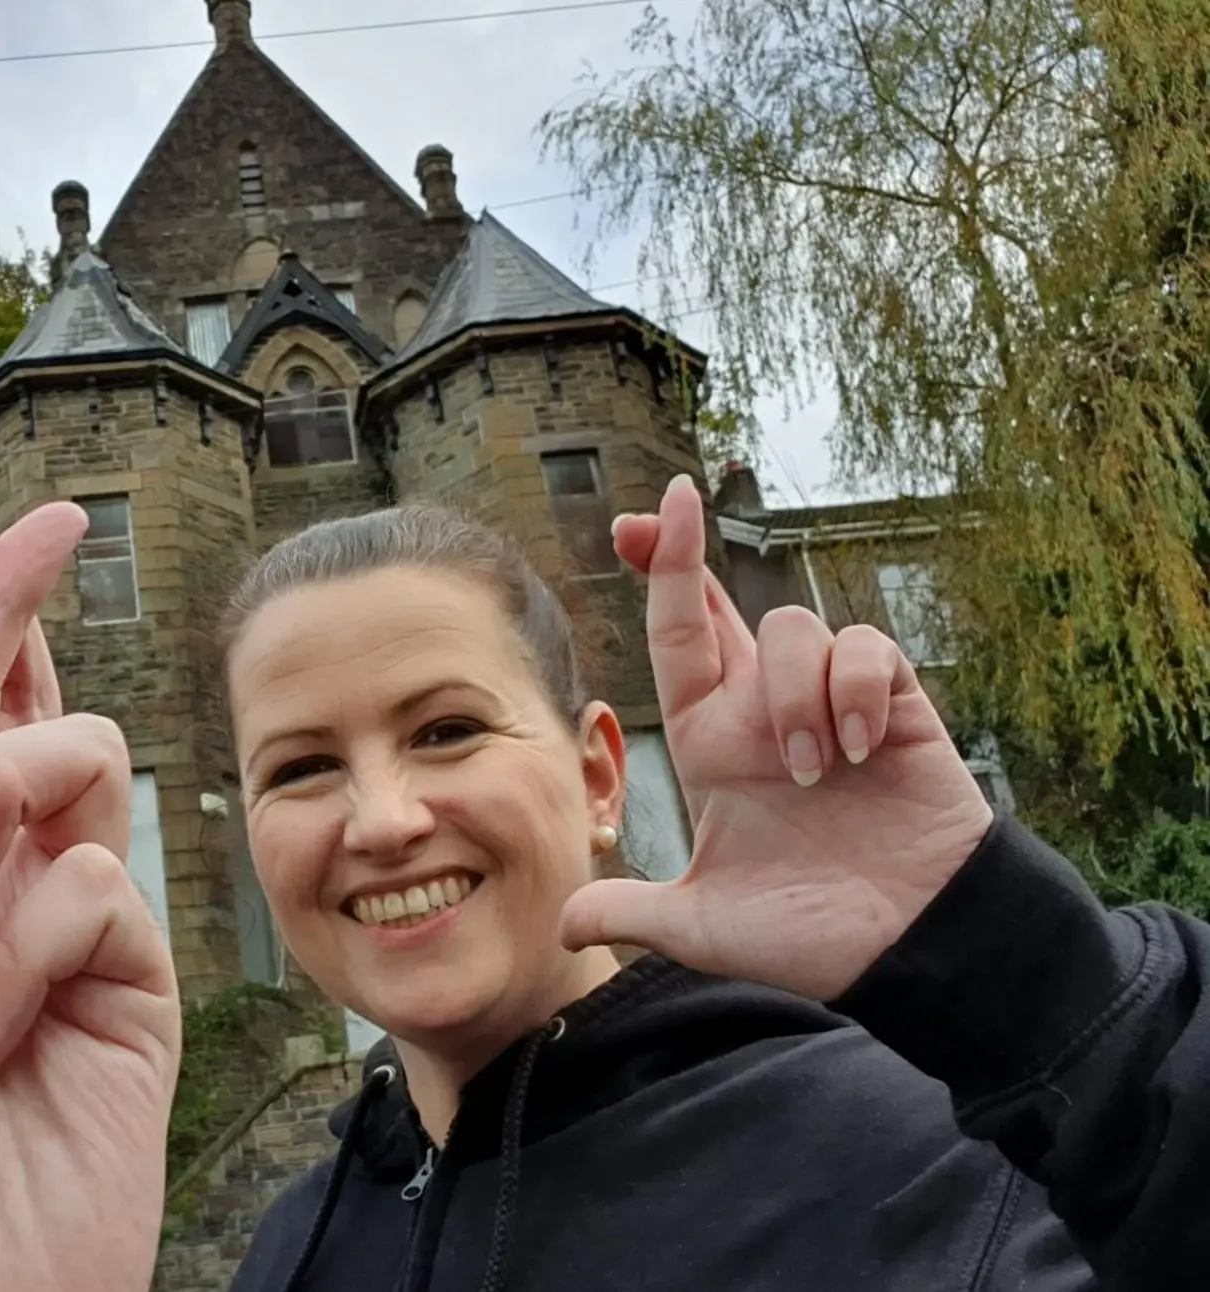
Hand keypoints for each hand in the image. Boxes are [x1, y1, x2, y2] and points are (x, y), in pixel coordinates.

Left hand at [558, 476, 994, 999]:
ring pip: (793, 628)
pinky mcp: (894, 707)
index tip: (632, 522)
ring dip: (791, 693)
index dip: (657, 577)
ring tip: (809, 771)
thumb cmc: (812, 935)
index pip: (675, 642)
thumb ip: (632, 913)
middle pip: (725, 602)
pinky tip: (857, 751)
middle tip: (675, 503)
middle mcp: (765, 711)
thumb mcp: (703, 926)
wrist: (911, 950)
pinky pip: (865, 649)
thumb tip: (558, 926)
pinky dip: (852, 690)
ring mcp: (830, 704)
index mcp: (712, 743)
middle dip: (689, 549)